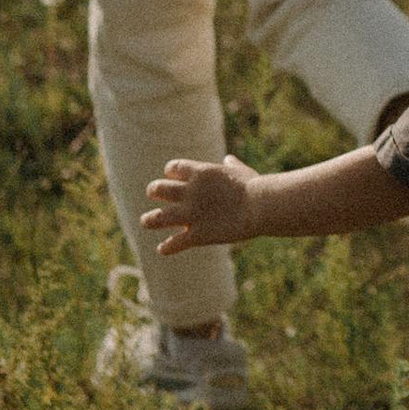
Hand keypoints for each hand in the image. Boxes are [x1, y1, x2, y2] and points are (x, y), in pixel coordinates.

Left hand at [144, 154, 267, 254]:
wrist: (261, 206)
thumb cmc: (257, 188)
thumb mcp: (243, 172)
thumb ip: (232, 166)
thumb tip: (229, 159)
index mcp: (200, 173)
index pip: (173, 168)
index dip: (170, 173)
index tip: (172, 177)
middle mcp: (190, 192)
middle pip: (159, 189)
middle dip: (154, 191)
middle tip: (154, 194)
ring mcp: (191, 214)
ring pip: (158, 217)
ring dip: (150, 219)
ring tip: (146, 221)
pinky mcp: (197, 234)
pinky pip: (175, 243)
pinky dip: (167, 247)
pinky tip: (162, 249)